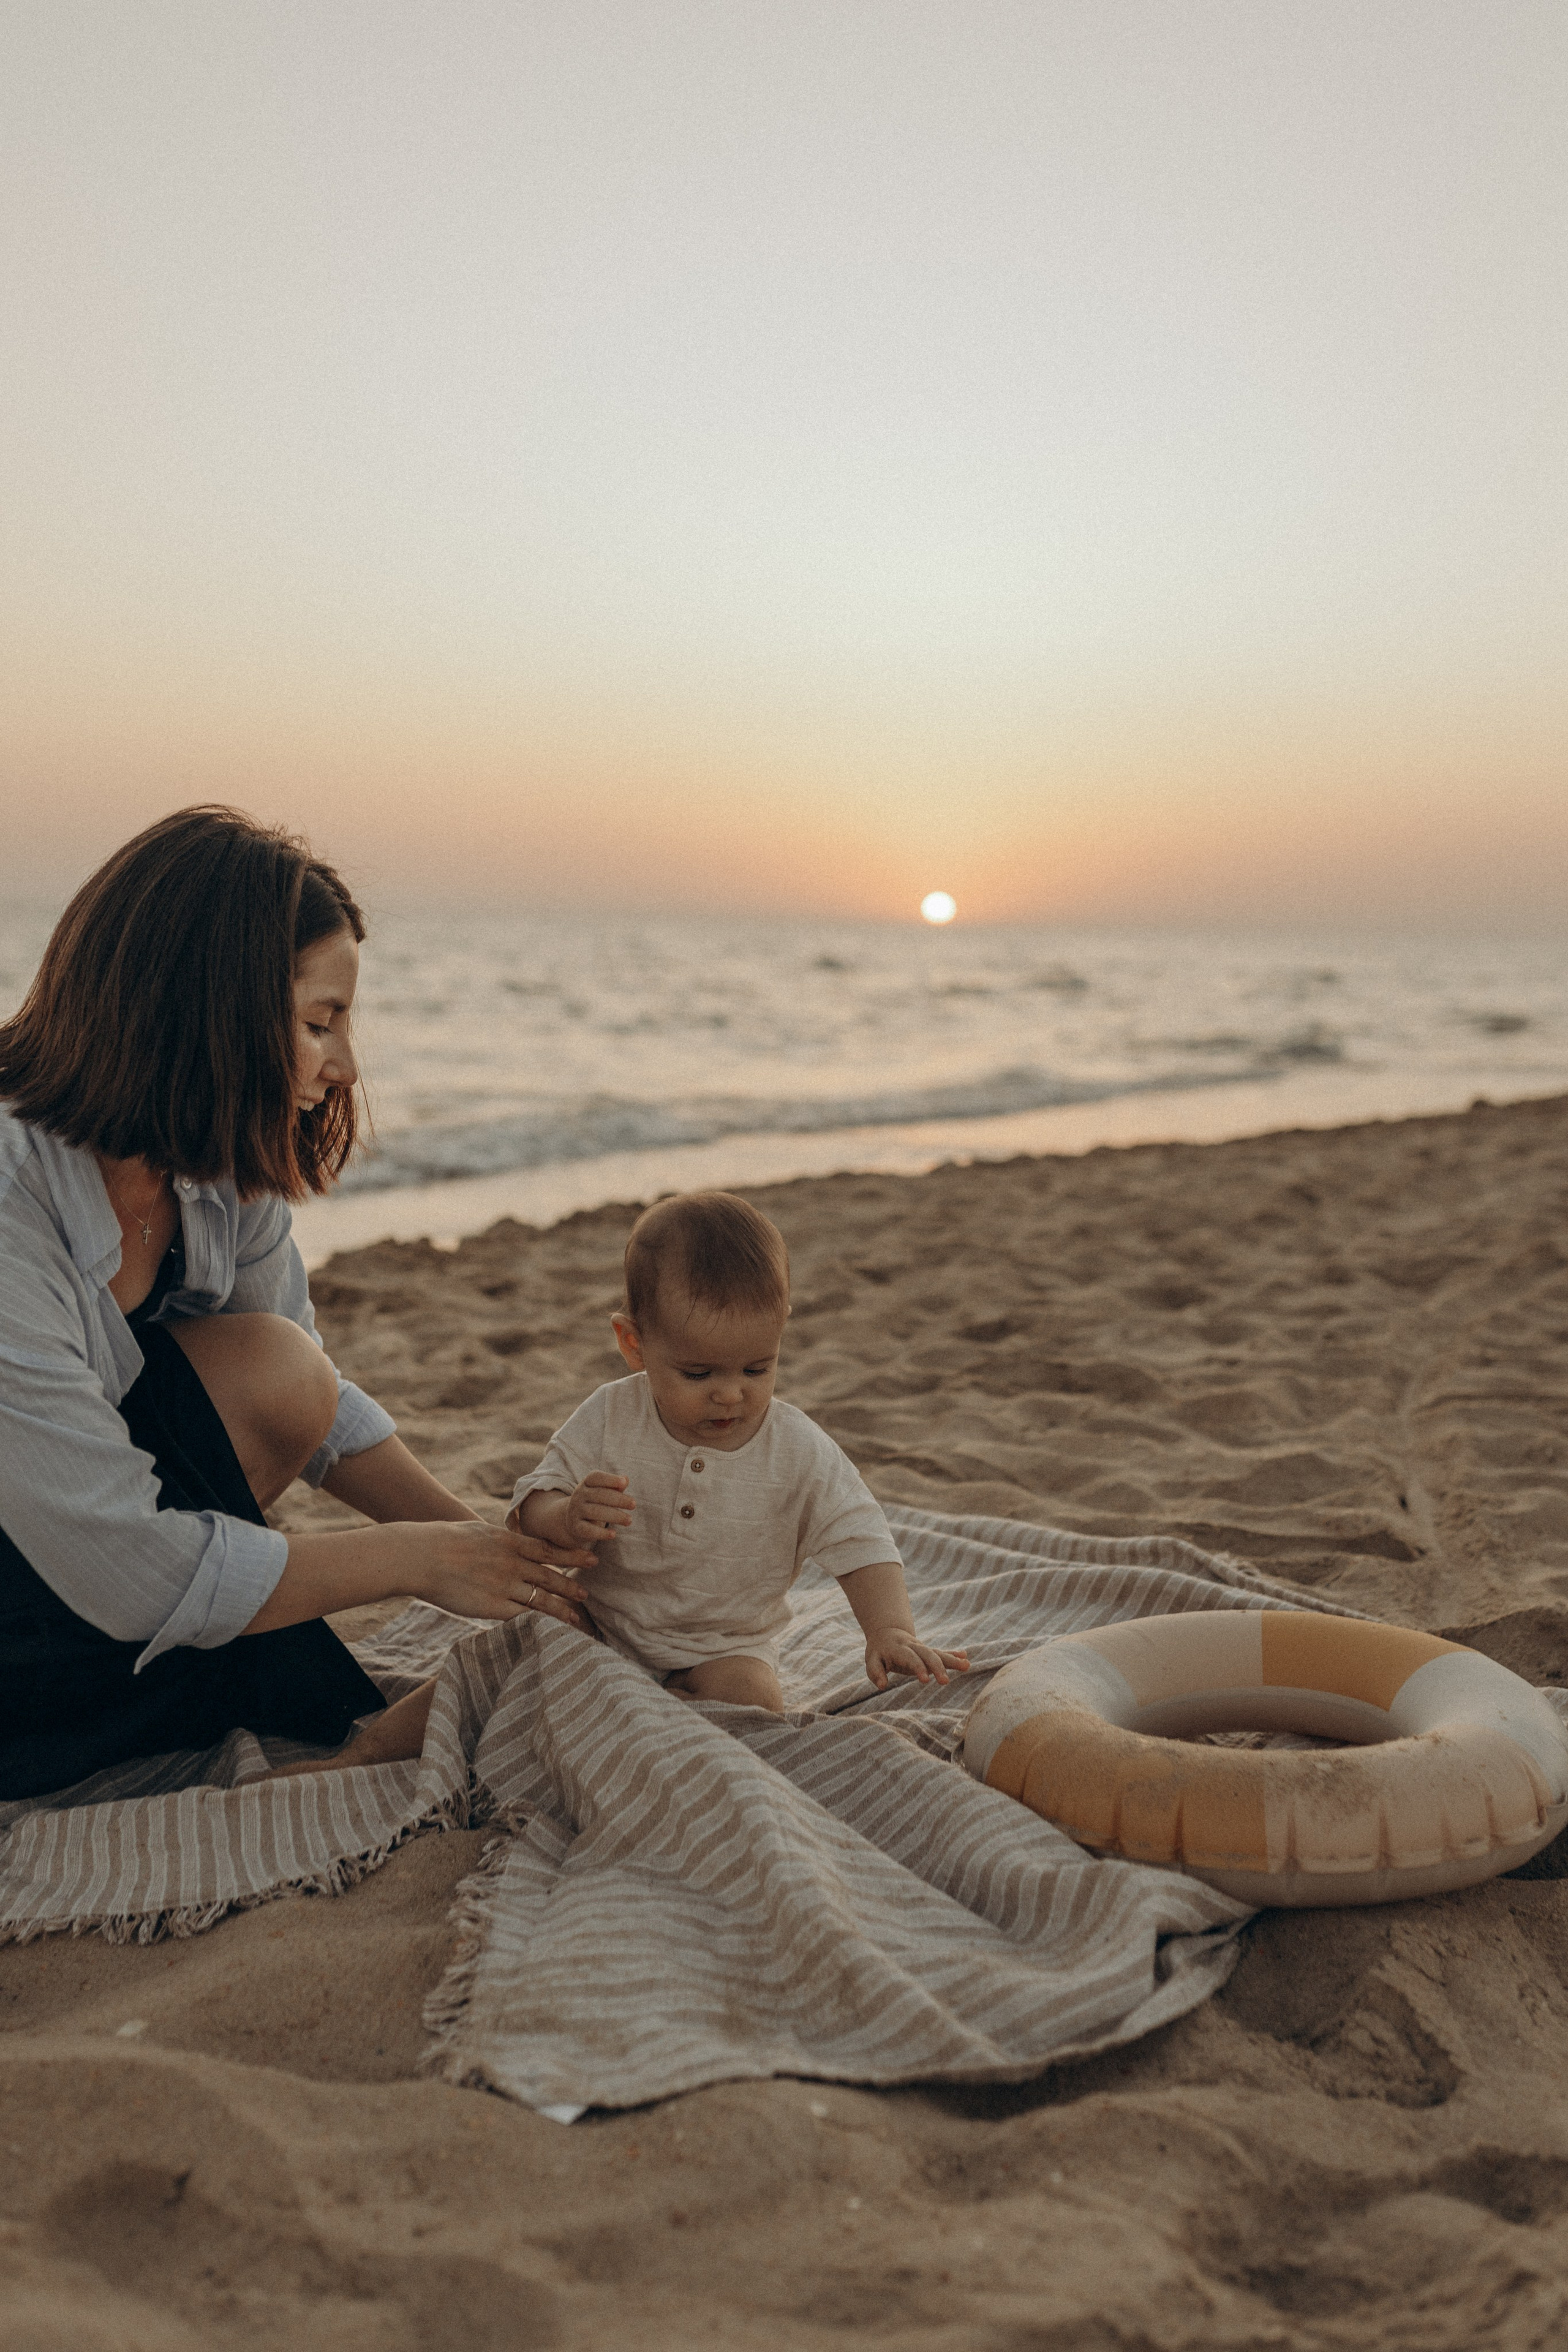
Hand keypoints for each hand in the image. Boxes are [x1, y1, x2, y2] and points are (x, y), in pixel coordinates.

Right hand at [389, 1520, 595, 1630]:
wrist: (422, 1556)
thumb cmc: (445, 1541)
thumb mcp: (479, 1531)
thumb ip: (498, 1538)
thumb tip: (507, 1538)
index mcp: (509, 1543)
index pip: (549, 1551)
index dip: (572, 1557)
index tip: (591, 1560)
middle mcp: (512, 1564)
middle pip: (550, 1577)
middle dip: (571, 1587)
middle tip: (587, 1595)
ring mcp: (504, 1586)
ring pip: (541, 1600)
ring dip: (561, 1610)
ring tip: (576, 1618)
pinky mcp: (492, 1607)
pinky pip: (521, 1617)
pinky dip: (537, 1624)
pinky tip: (548, 1630)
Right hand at [560, 1472, 635, 1547]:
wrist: (573, 1520)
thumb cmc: (595, 1502)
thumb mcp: (603, 1492)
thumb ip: (615, 1486)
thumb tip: (626, 1479)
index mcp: (586, 1483)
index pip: (596, 1477)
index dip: (610, 1479)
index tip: (624, 1483)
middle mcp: (579, 1495)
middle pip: (599, 1495)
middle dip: (618, 1499)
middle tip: (634, 1504)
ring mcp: (576, 1511)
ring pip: (595, 1512)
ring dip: (615, 1516)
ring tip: (629, 1520)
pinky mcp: (576, 1527)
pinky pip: (588, 1530)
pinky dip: (601, 1533)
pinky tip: (614, 1534)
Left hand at [863, 1629, 970, 1691]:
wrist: (886, 1632)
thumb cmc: (878, 1651)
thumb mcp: (871, 1660)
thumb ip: (875, 1672)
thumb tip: (882, 1686)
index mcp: (899, 1649)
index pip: (911, 1658)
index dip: (918, 1668)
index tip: (926, 1680)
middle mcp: (913, 1647)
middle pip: (928, 1654)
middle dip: (938, 1667)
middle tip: (946, 1682)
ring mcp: (922, 1648)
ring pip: (938, 1652)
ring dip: (952, 1659)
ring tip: (966, 1666)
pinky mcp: (928, 1652)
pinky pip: (941, 1652)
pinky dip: (953, 1655)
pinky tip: (965, 1658)